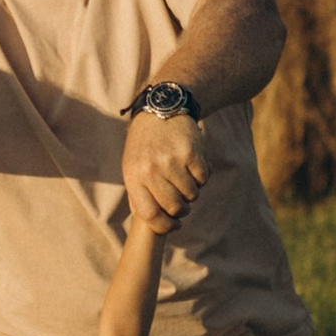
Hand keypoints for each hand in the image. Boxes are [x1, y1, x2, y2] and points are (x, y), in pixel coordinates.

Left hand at [121, 106, 204, 229]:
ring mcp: (171, 160)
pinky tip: (194, 165)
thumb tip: (152, 221)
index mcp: (133, 176)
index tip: (174, 225)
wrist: (161, 108)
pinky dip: (202, 176)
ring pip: (192, 194)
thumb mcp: (133, 166)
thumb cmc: (145, 144)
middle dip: (182, 209)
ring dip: (192, 190)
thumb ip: (139, 193)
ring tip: (186, 177)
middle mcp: (150, 169)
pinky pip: (203, 178)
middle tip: (183, 201)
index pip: (149, 214)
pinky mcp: (190, 152)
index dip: (164, 226)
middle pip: (174, 207)